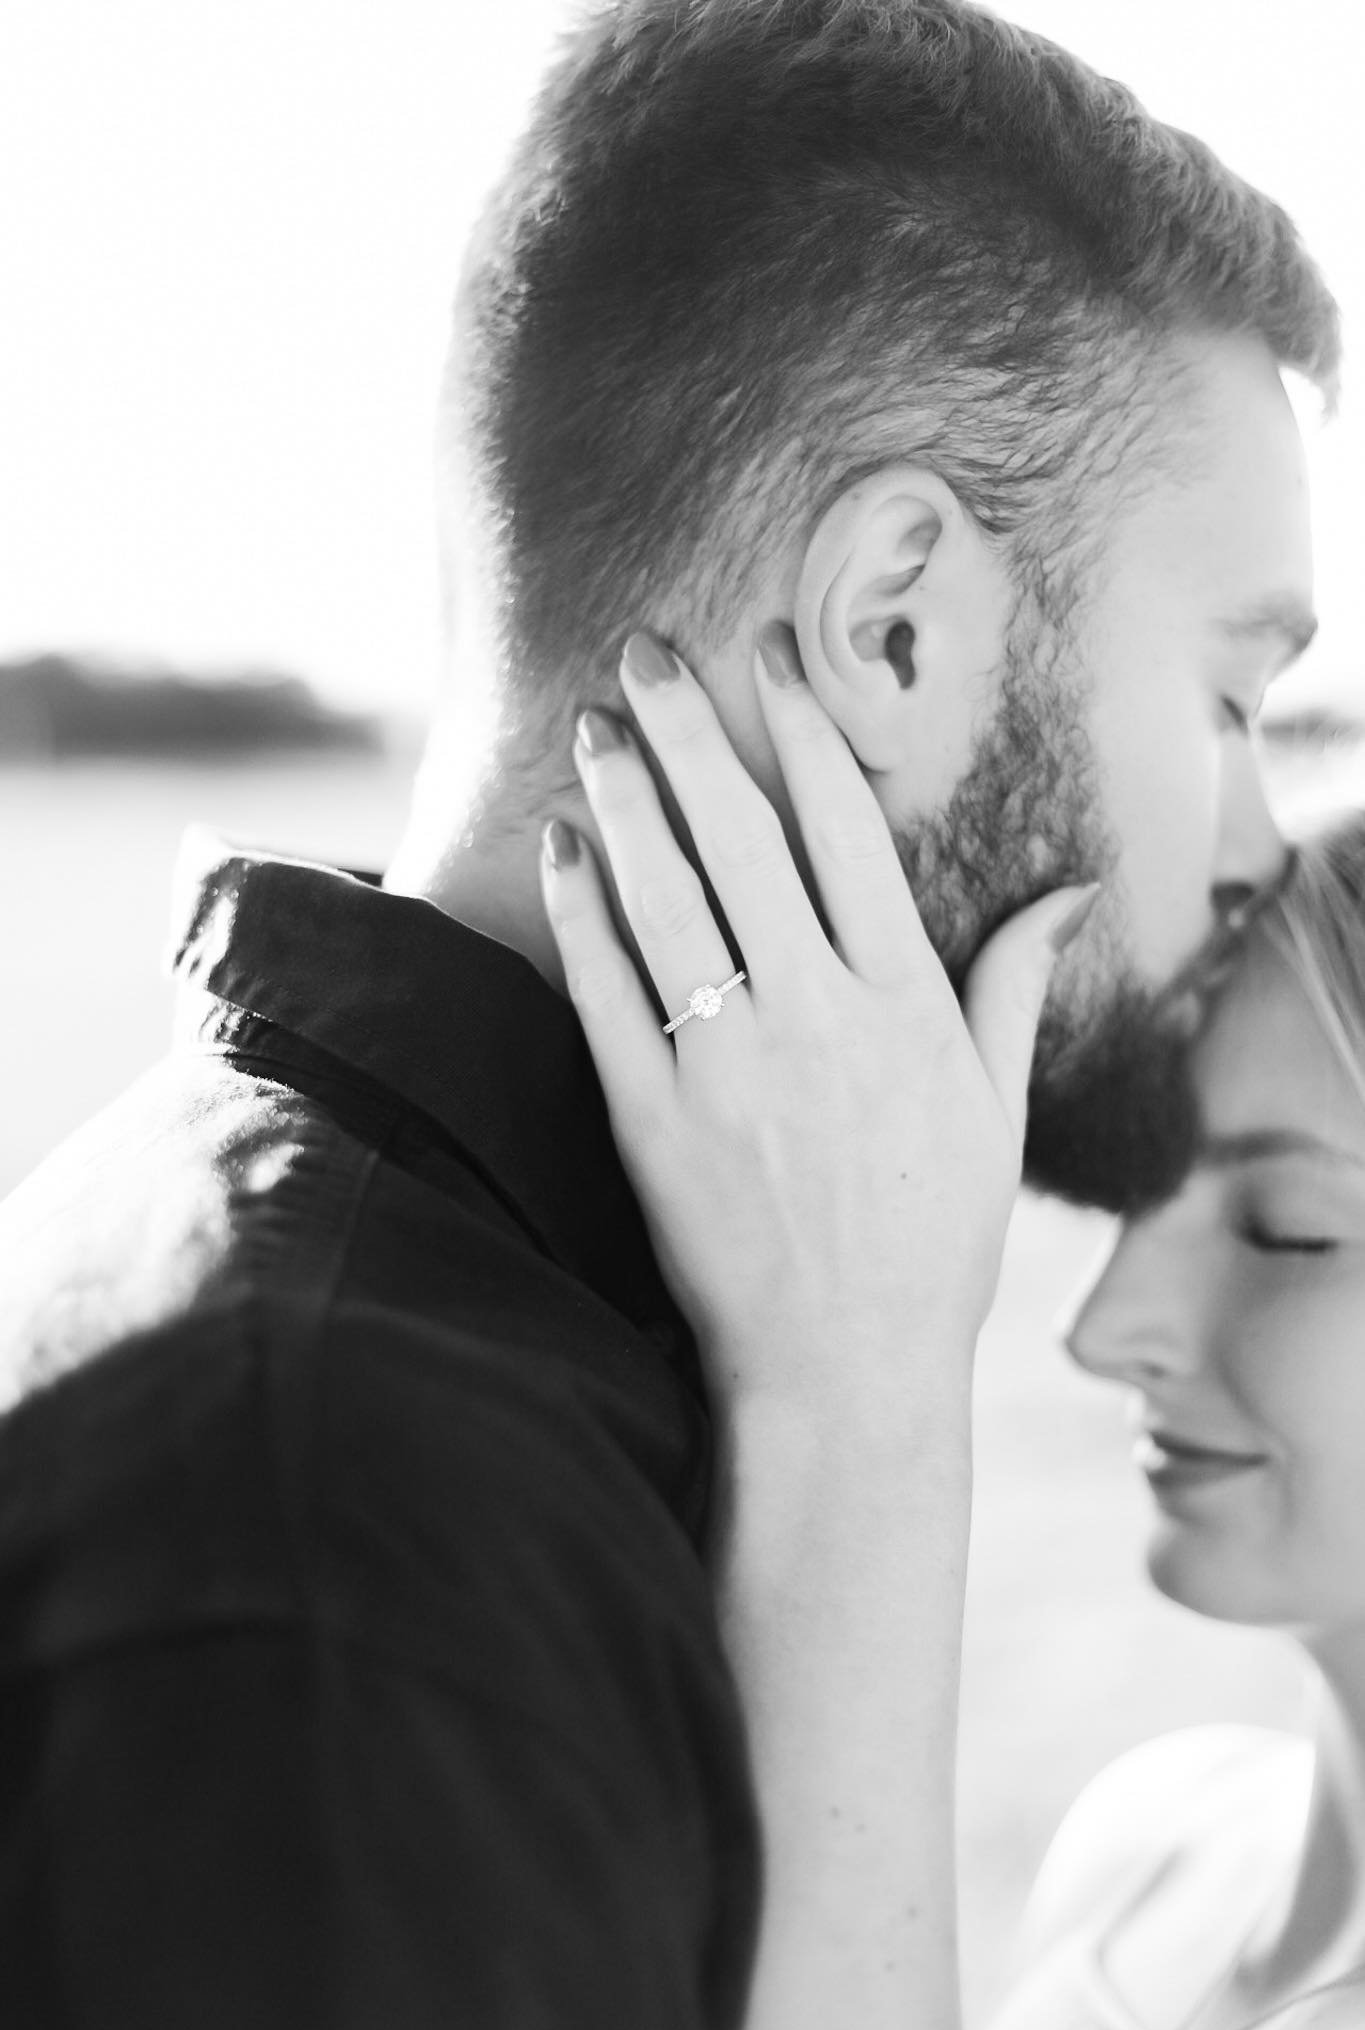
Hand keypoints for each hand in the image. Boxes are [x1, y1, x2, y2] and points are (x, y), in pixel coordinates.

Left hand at [540, 624, 1095, 1423]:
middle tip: (645, 654)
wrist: (844, 1375)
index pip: (845, 830)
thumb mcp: (996, 1111)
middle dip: (690, 731)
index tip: (769, 651)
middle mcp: (813, 1017)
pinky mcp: (651, 1120)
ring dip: (625, 801)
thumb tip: (1071, 892)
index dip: (802, 728)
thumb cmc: (931, 1245)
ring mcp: (726, 1067)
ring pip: (664, 900)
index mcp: (902, 1004)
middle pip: (740, 840)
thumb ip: (1012, 986)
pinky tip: (561, 848)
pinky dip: (579, 914)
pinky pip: (605, 994)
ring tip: (592, 727)